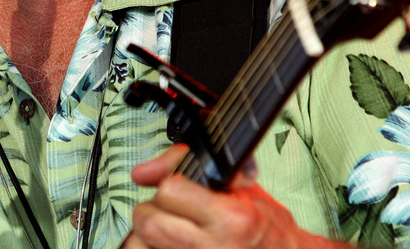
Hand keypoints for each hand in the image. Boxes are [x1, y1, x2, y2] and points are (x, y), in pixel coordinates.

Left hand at [127, 145, 333, 248]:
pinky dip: (155, 248)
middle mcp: (215, 247)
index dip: (168, 185)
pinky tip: (170, 243)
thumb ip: (191, 168)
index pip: (169, 191)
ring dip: (149, 236)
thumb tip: (142, 172)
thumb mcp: (241, 185)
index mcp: (231, 218)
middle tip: (166, 211)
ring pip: (143, 246)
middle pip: (150, 224)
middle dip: (151, 212)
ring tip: (169, 230)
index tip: (176, 188)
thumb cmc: (267, 227)